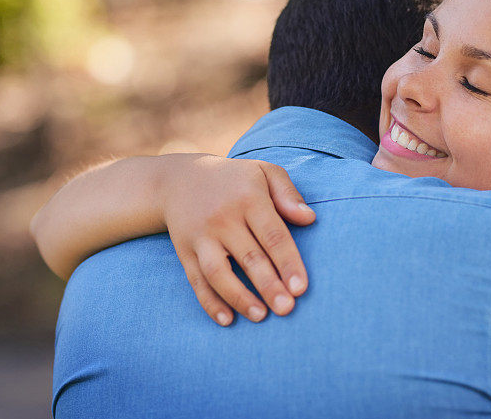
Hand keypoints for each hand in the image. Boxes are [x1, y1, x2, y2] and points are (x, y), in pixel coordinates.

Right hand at [159, 154, 315, 326]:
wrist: (180, 179)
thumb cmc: (235, 179)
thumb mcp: (264, 172)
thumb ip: (288, 193)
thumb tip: (310, 218)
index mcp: (248, 198)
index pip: (273, 235)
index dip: (288, 263)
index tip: (301, 288)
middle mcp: (222, 218)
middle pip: (249, 257)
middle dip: (269, 286)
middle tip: (287, 310)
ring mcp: (201, 236)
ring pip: (219, 272)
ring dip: (239, 297)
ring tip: (260, 316)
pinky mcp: (184, 251)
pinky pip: (196, 281)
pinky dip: (210, 302)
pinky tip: (227, 319)